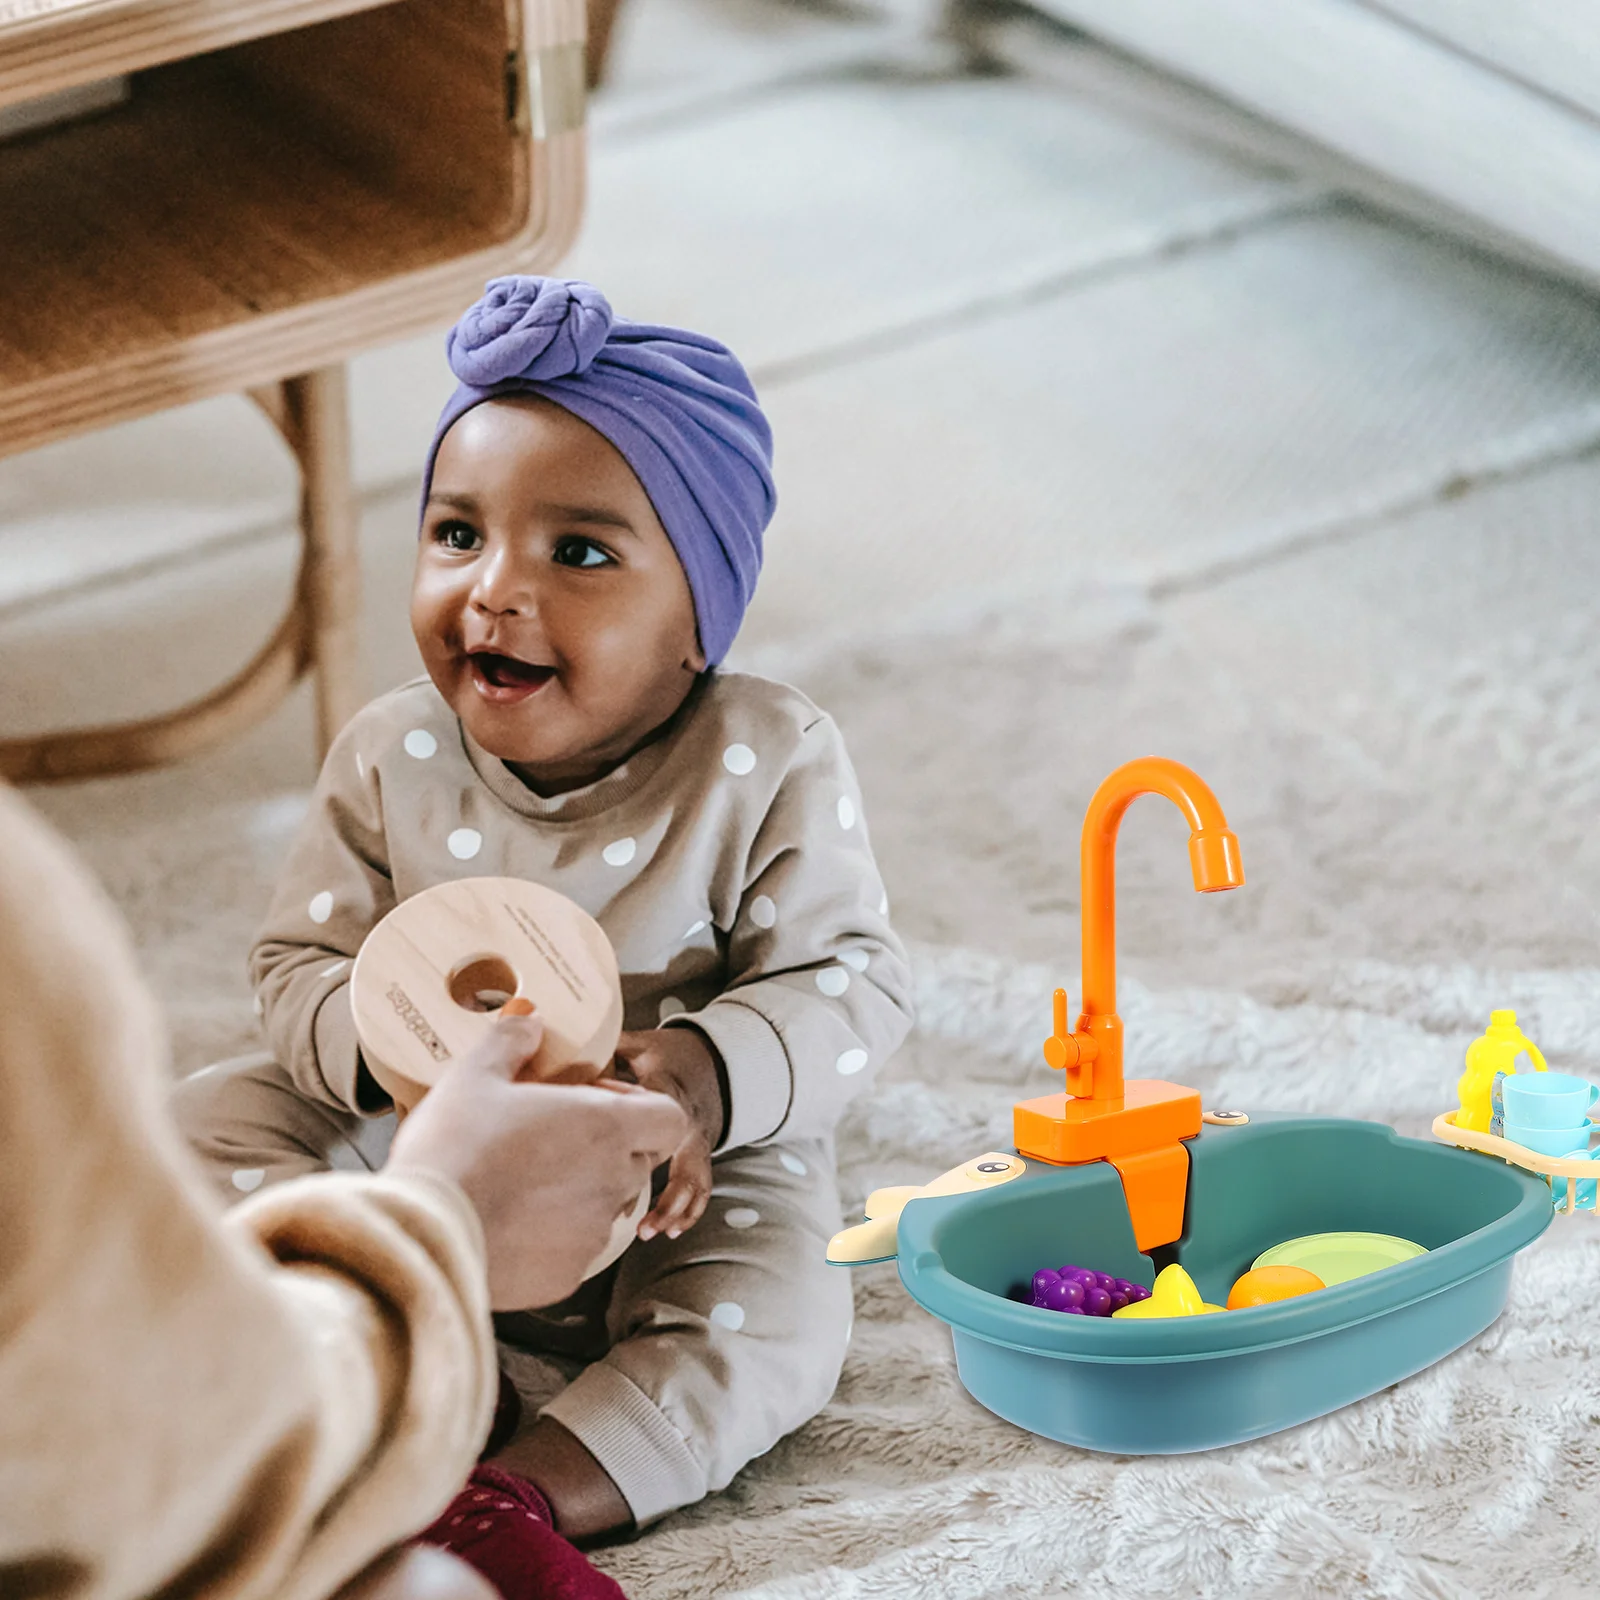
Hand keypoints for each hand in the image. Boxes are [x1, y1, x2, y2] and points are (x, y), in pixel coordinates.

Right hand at [388, 1012, 686, 1308]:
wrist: (423, 1235)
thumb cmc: (454, 1148)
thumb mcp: (476, 1074)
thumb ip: (512, 1040)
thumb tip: (529, 1022)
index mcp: (606, 1127)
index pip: (669, 1118)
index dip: (641, 1105)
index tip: (594, 1100)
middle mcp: (613, 1183)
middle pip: (634, 1160)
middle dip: (602, 1147)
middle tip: (548, 1136)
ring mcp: (592, 1236)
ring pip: (602, 1207)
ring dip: (576, 1192)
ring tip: (517, 1182)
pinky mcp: (566, 1278)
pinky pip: (572, 1250)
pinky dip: (550, 1237)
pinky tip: (505, 1223)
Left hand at [613, 1027, 724, 1240]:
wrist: (711, 1063)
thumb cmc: (668, 1056)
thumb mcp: (642, 1045)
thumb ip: (610, 1047)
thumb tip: (565, 1046)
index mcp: (671, 1093)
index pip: (655, 1114)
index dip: (635, 1129)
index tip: (607, 1144)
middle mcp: (689, 1123)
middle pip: (682, 1159)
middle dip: (665, 1193)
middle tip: (634, 1220)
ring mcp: (697, 1144)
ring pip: (695, 1179)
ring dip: (675, 1207)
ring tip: (650, 1231)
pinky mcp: (697, 1158)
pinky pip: (701, 1187)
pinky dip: (688, 1210)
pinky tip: (671, 1231)